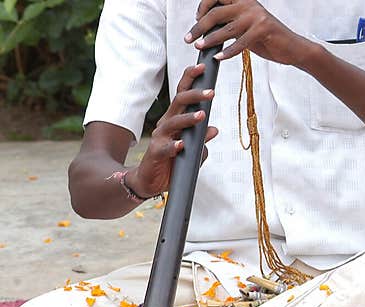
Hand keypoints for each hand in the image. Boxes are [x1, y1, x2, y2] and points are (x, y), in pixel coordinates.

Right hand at [125, 64, 218, 198]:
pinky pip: (165, 148)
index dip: (191, 81)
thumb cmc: (172, 162)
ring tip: (202, 116)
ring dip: (188, 119)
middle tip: (211, 92)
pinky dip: (174, 147)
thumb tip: (214, 129)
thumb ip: (201, 140)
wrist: (150, 181)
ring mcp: (160, 138)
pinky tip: (182, 146)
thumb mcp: (192, 151)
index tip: (204, 68)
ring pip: (173, 123)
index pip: (183, 95)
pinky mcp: (155, 154)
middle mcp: (166, 124)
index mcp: (175, 119)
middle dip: (194, 95)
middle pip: (179, 103)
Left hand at [185, 0, 312, 66]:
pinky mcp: (262, 30)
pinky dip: (228, 52)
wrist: (293, 48)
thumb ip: (231, 24)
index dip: (202, 7)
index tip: (196, 21)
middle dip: (199, 27)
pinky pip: (240, 42)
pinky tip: (219, 57)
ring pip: (226, 29)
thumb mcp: (247, 27)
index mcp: (244, 0)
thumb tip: (208, 29)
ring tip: (199, 46)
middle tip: (189, 38)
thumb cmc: (269, 39)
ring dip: (209, 39)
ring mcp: (256, 16)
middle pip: (216, 13)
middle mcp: (249, 4)